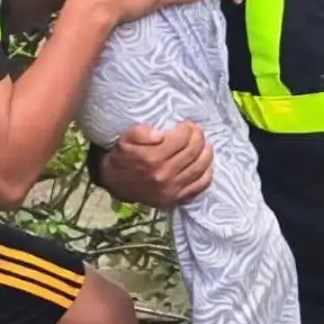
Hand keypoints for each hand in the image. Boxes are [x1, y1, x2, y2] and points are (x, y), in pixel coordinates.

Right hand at [99, 121, 213, 206]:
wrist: (116, 183)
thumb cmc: (123, 157)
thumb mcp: (125, 139)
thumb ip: (141, 132)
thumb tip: (160, 135)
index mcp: (151, 158)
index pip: (182, 138)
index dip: (188, 128)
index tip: (185, 124)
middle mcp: (163, 175)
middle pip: (193, 151)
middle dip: (198, 136)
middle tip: (195, 131)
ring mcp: (171, 189)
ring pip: (200, 167)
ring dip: (206, 151)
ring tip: (203, 144)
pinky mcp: (176, 199)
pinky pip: (201, 185)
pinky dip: (207, 172)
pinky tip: (204, 163)